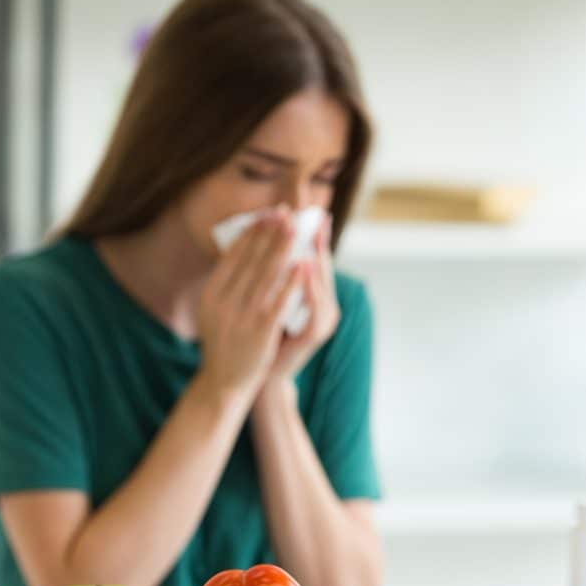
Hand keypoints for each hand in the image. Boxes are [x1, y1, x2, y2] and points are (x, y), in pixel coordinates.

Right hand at [196, 205, 304, 404]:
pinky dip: (292, 280)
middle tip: (286, 213)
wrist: (224, 382)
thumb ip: (224, 285)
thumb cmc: (223, 343)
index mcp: (211, 293)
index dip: (252, 232)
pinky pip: (280, 300)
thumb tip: (239, 250)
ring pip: (267, 274)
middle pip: (252, 260)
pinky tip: (304, 264)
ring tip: (296, 228)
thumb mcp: (213, 311)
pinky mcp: (261, 331)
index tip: (267, 215)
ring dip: (283, 247)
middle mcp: (224, 302)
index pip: (233, 255)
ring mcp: (242, 316)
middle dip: (271, 233)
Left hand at [263, 212, 339, 385]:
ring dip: (316, 257)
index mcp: (313, 296)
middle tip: (312, 214)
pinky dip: (310, 285)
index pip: (313, 258)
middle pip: (322, 266)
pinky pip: (315, 305)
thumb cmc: (262, 335)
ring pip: (322, 283)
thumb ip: (271, 276)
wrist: (261, 375)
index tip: (304, 211)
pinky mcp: (316, 333)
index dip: (310, 235)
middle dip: (316, 240)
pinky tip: (303, 266)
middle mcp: (324, 305)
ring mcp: (322, 319)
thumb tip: (263, 241)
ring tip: (310, 233)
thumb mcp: (267, 300)